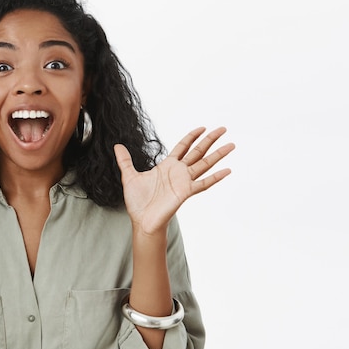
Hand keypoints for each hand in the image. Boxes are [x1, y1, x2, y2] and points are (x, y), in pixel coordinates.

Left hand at [114, 126, 234, 235]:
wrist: (141, 220)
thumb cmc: (138, 202)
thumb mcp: (129, 176)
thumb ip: (125, 161)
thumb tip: (117, 146)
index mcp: (167, 166)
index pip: (183, 147)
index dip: (192, 136)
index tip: (202, 127)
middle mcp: (178, 172)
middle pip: (198, 151)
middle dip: (210, 140)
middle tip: (223, 129)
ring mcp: (184, 181)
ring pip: (204, 164)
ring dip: (218, 155)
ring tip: (231, 145)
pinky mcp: (186, 192)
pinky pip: (204, 183)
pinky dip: (216, 177)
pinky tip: (227, 170)